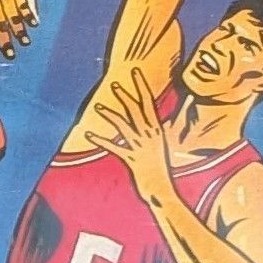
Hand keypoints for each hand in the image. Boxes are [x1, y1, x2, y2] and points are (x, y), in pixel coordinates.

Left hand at [86, 68, 175, 203]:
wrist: (162, 190)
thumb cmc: (161, 168)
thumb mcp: (163, 144)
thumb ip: (162, 126)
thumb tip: (174, 111)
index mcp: (157, 129)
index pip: (149, 102)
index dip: (141, 86)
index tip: (136, 72)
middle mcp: (150, 135)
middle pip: (136, 111)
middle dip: (126, 96)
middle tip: (115, 84)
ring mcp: (141, 147)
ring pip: (124, 126)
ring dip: (110, 115)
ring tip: (98, 107)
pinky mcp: (132, 159)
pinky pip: (115, 147)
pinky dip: (101, 140)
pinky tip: (89, 134)